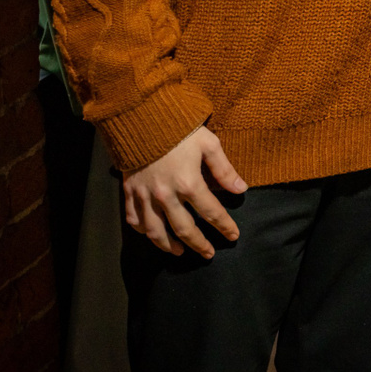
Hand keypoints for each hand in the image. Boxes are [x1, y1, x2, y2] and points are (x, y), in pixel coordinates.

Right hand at [121, 126, 247, 257]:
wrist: (141, 117)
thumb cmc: (178, 129)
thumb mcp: (208, 143)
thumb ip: (224, 169)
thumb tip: (241, 189)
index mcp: (189, 183)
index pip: (211, 212)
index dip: (224, 226)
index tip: (233, 236)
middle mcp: (166, 196)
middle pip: (184, 229)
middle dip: (198, 244)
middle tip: (208, 254)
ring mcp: (145, 196)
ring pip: (156, 231)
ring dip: (169, 245)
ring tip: (180, 252)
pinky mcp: (129, 192)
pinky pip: (134, 220)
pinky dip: (143, 231)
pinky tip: (152, 235)